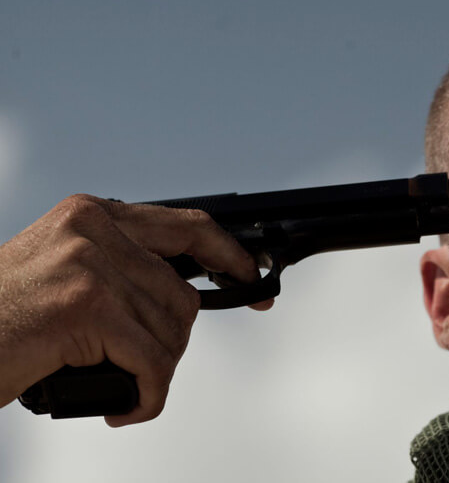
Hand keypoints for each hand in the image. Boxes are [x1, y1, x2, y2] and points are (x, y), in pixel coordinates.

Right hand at [0, 194, 267, 425]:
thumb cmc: (3, 320)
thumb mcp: (63, 272)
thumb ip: (119, 267)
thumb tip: (184, 293)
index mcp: (93, 214)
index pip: (186, 225)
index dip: (228, 252)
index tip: (251, 274)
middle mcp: (94, 229)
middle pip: (182, 294)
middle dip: (172, 340)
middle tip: (147, 365)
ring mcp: (90, 265)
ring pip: (171, 330)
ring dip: (156, 370)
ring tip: (124, 382)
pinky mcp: (86, 308)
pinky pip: (153, 362)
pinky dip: (148, 395)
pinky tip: (125, 406)